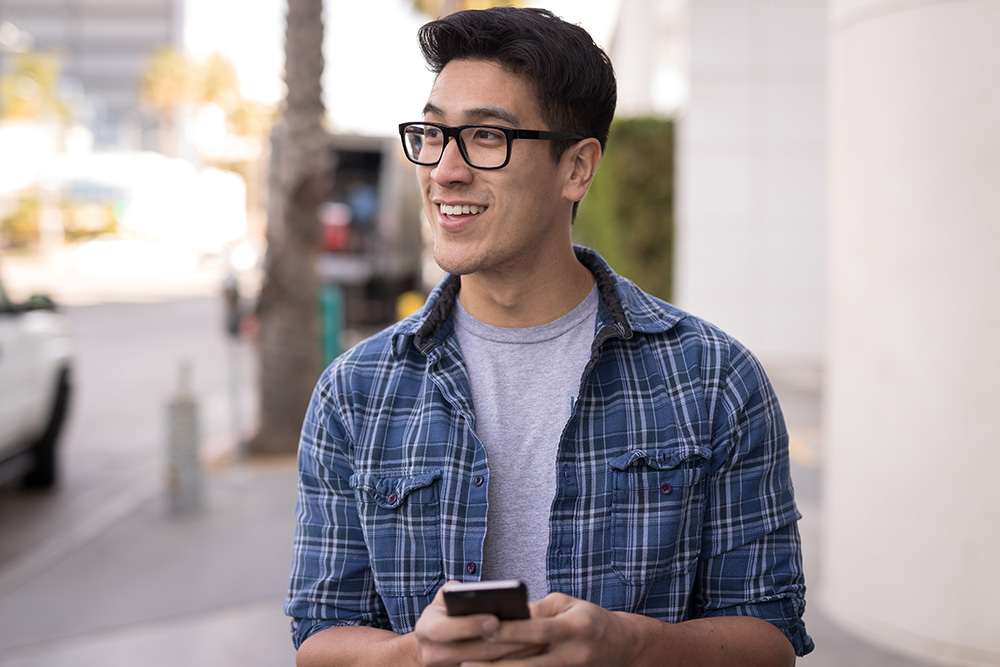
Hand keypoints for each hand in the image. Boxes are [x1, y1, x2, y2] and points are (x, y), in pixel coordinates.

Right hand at [413, 582, 546, 665]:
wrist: (432, 646)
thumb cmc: (445, 614)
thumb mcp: (444, 599)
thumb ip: (456, 591)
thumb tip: (479, 591)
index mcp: (426, 629)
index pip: (444, 630)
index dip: (470, 625)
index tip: (495, 619)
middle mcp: (433, 654)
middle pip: (472, 652)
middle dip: (502, 642)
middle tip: (528, 630)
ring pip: (485, 665)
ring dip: (513, 654)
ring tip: (538, 640)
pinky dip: (511, 661)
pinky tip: (530, 651)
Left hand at [461, 593, 635, 665]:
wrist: (622, 647)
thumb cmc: (589, 618)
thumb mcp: (569, 603)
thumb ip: (539, 609)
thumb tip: (508, 615)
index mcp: (575, 627)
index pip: (538, 629)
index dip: (512, 630)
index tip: (485, 626)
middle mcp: (573, 653)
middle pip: (529, 661)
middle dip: (496, 660)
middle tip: (465, 657)